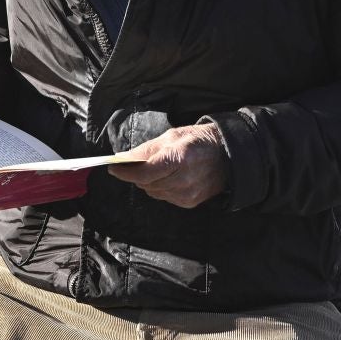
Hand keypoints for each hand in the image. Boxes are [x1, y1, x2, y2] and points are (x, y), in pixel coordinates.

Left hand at [108, 123, 228, 208]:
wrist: (228, 155)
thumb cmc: (198, 141)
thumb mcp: (172, 136)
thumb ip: (146, 150)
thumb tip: (123, 159)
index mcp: (179, 158)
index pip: (144, 172)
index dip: (125, 172)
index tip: (112, 167)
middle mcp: (184, 179)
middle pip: (146, 184)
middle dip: (135, 175)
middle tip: (131, 165)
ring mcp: (188, 194)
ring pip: (153, 192)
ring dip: (147, 182)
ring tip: (154, 169)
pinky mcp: (190, 203)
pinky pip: (164, 197)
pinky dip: (160, 188)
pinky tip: (168, 177)